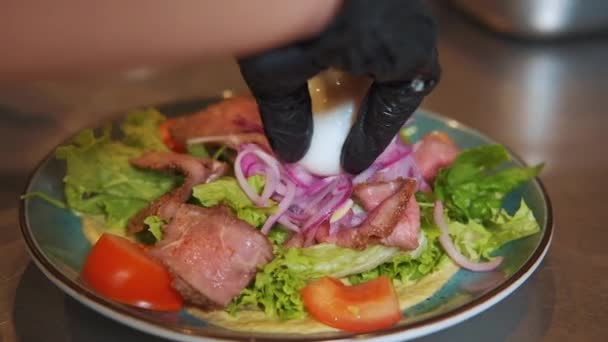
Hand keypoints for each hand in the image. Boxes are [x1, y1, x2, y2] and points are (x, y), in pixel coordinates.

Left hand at [238, 0, 439, 173]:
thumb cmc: (292, 13)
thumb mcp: (279, 70)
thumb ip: (288, 113)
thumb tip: (292, 152)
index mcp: (404, 53)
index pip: (392, 109)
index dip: (370, 139)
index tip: (350, 162)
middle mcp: (411, 23)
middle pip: (404, 78)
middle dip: (380, 107)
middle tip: (353, 131)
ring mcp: (398, 1)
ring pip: (394, 50)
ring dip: (372, 76)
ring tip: (344, 98)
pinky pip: (380, 29)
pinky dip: (362, 50)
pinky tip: (334, 55)